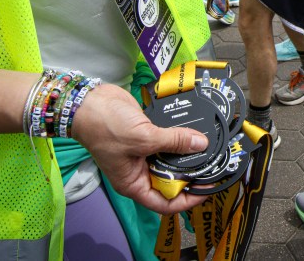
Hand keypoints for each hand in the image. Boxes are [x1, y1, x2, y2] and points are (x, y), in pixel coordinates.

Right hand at [72, 84, 209, 213]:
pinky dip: (180, 136)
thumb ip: (173, 141)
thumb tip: (201, 144)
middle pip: (171, 180)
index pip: (165, 203)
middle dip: (191, 174)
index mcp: (134, 183)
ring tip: (210, 148)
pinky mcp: (147, 135)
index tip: (207, 189)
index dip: (188, 200)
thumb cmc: (105, 126)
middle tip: (214, 166)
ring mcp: (143, 153)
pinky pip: (168, 140)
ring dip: (188, 153)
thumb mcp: (143, 137)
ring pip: (171, 159)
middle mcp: (139, 171)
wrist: (88, 100)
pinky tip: (196, 131)